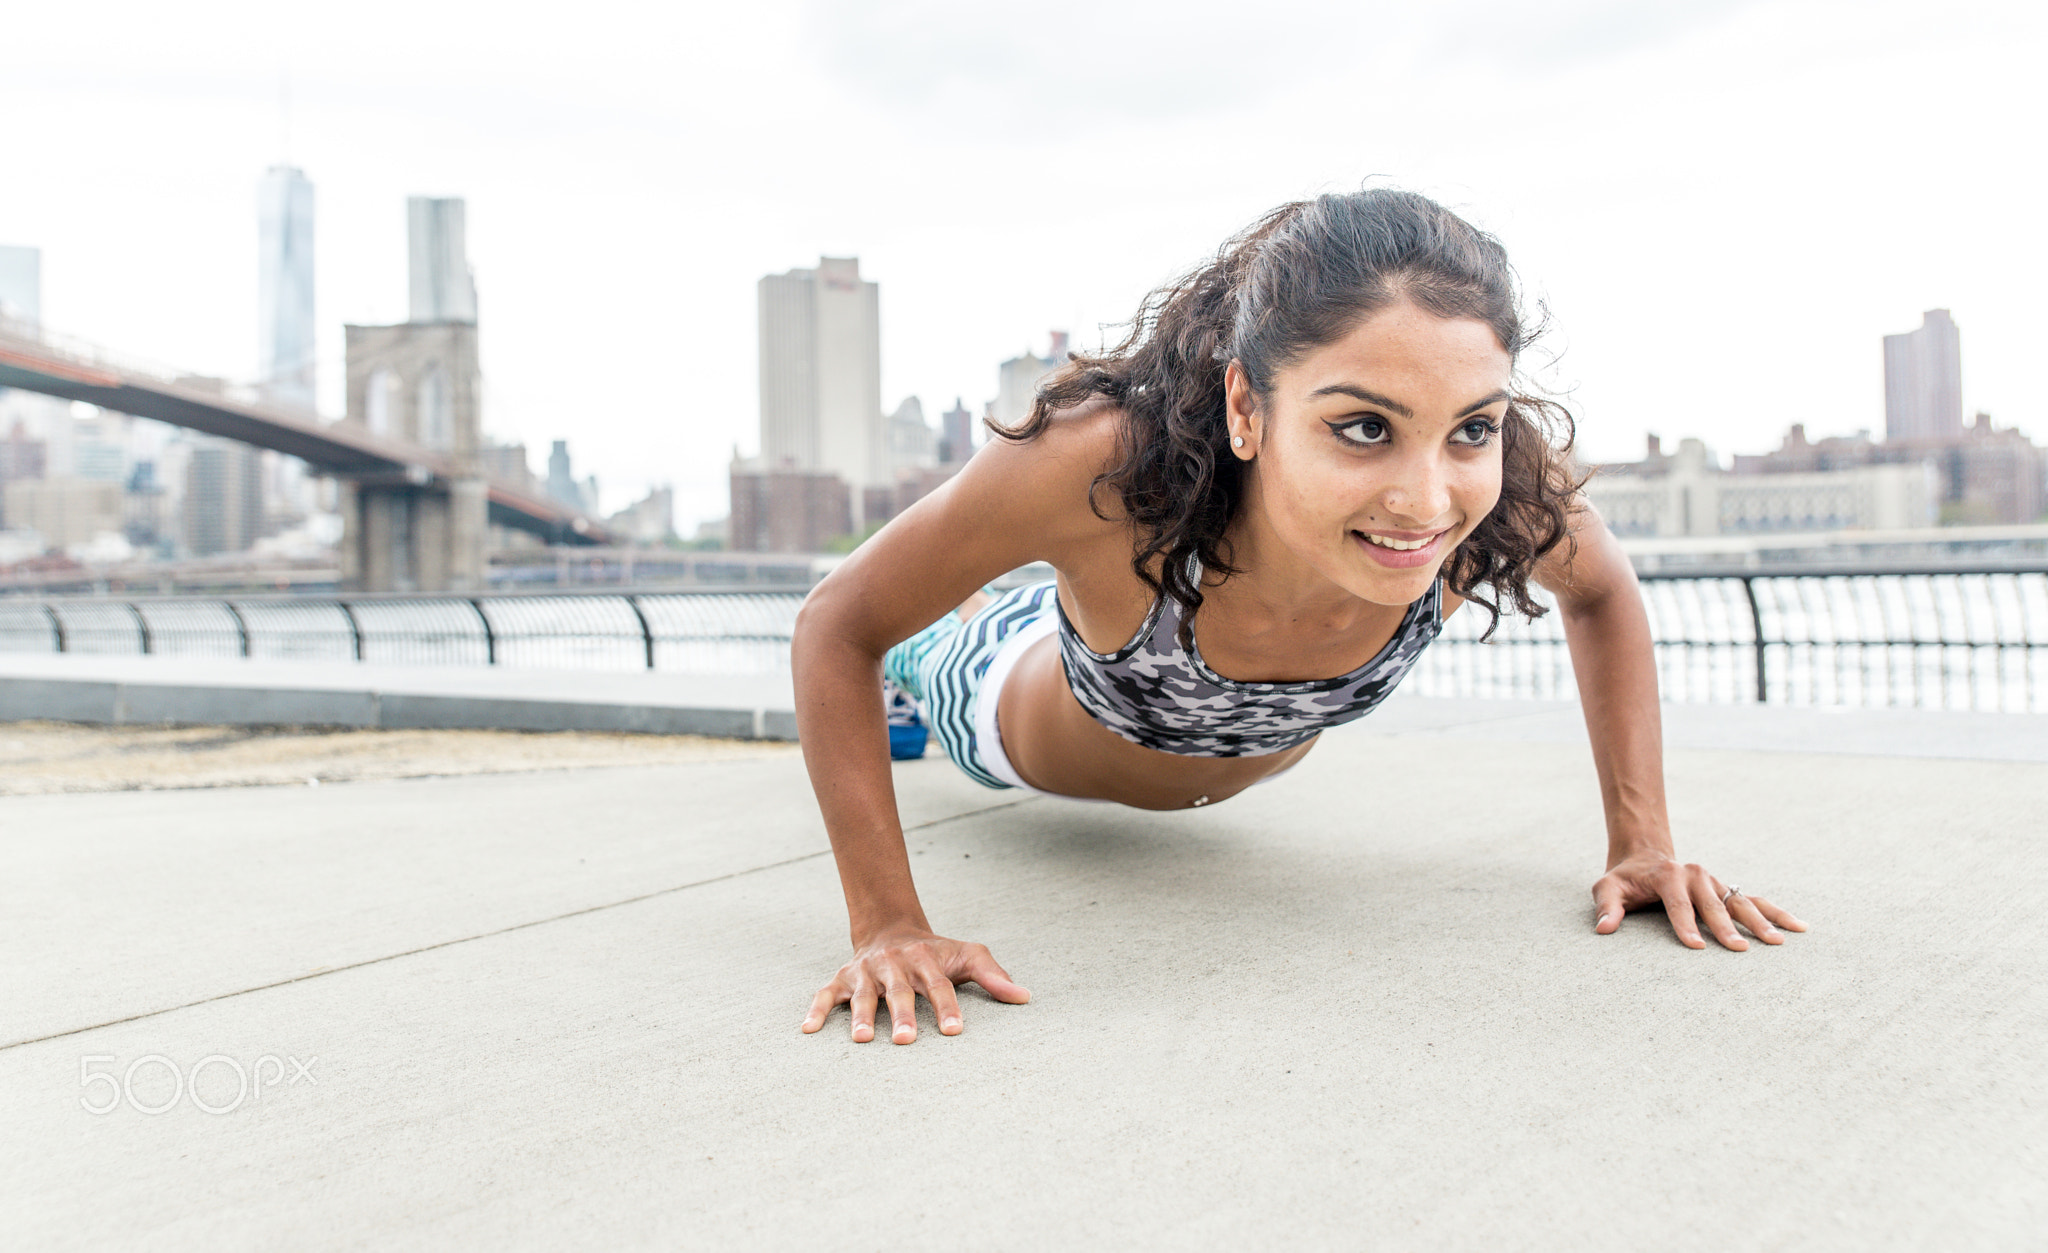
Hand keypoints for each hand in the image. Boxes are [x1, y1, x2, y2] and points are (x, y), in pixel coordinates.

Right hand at [801, 927, 1030, 1043]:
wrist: (891, 929)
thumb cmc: (936, 953)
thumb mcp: (967, 955)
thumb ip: (994, 976)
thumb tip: (1025, 997)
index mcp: (927, 960)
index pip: (940, 987)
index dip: (947, 1008)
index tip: (954, 1032)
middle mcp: (895, 965)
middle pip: (900, 992)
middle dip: (904, 1015)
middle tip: (907, 1040)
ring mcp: (867, 972)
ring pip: (864, 995)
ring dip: (863, 1017)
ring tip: (864, 1041)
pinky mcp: (843, 979)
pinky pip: (826, 994)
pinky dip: (817, 1010)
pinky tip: (808, 1031)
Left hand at [1592, 854, 1807, 950]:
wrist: (1644, 856)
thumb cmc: (1625, 879)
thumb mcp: (1607, 887)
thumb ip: (1607, 906)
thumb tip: (1604, 928)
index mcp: (1668, 874)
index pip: (1678, 903)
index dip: (1685, 925)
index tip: (1695, 947)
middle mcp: (1696, 875)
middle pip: (1713, 905)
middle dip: (1726, 928)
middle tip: (1739, 951)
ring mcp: (1714, 881)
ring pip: (1741, 902)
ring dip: (1760, 922)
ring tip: (1778, 942)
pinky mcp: (1725, 889)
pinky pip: (1754, 900)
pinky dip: (1776, 913)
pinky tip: (1798, 927)